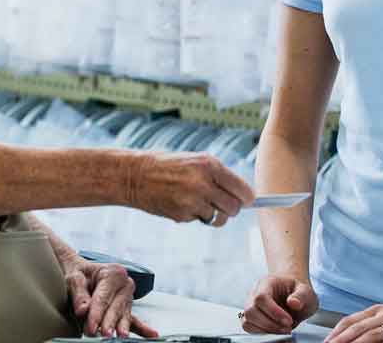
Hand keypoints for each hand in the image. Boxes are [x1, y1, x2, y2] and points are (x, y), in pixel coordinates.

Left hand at [63, 257, 159, 337]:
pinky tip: (152, 335)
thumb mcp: (74, 278)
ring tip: (120, 336)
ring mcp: (127, 297)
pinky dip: (143, 329)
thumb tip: (83, 311)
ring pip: (123, 315)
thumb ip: (78, 295)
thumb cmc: (80, 275)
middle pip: (115, 307)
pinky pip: (134, 320)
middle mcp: (124, 284)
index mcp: (113, 273)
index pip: (103, 297)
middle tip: (103, 334)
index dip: (96, 313)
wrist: (84, 273)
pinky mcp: (127, 308)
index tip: (91, 327)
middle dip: (109, 322)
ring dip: (121, 326)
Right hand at [124, 152, 254, 225]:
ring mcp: (192, 200)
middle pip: (234, 208)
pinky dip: (194, 216)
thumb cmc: (167, 166)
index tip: (247, 201)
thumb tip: (243, 195)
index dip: (247, 198)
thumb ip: (218, 175)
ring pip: (217, 217)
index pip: (242, 189)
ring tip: (198, 203)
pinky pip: (199, 220)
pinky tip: (180, 203)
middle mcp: (203, 183)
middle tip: (223, 206)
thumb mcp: (195, 161)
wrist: (135, 175)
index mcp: (210, 165)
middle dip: (231, 210)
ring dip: (211, 214)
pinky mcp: (182, 214)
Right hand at [241, 273, 318, 333]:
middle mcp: (254, 293)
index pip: (261, 297)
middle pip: (251, 311)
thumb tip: (293, 303)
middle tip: (288, 327)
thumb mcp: (306, 291)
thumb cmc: (297, 290)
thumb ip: (301, 296)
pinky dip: (262, 333)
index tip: (289, 321)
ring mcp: (251, 305)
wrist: (292, 292)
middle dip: (270, 324)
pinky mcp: (252, 317)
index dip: (273, 312)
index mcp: (266, 283)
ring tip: (283, 330)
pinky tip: (276, 331)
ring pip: (247, 321)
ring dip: (265, 330)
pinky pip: (249, 327)